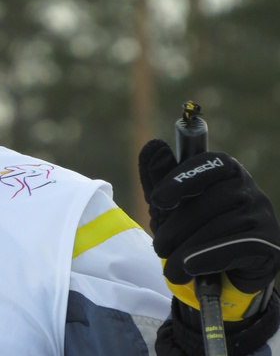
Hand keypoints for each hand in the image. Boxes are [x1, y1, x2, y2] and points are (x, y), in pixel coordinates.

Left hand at [139, 139, 279, 319]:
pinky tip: (189, 267)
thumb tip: (153, 145)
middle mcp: (247, 187)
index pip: (208, 163)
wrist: (222, 274)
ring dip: (189, 248)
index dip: (181, 179)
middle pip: (212, 199)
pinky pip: (237, 247)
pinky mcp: (270, 243)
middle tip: (159, 246)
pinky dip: (208, 257)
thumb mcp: (170, 203)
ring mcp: (261, 214)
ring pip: (222, 225)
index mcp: (224, 169)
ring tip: (170, 267)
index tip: (156, 200)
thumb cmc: (192, 229)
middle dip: (179, 225)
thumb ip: (159, 176)